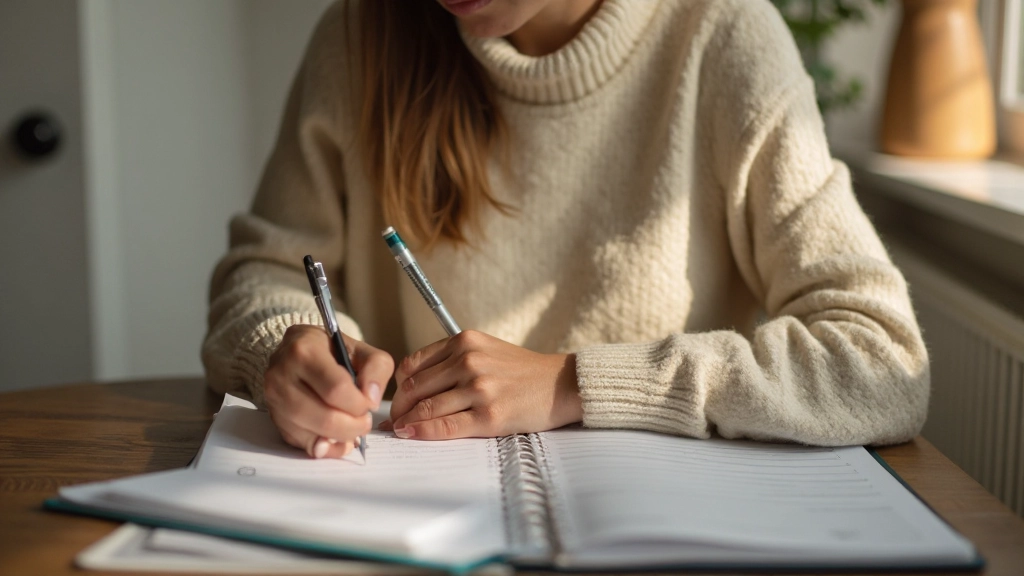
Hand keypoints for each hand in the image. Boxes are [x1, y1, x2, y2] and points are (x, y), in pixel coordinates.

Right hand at [264, 324, 393, 457]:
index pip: (336, 389)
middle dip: (353, 426)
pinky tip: (337, 438)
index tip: (368, 404)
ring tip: (352, 428)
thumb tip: (371, 401)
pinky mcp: (274, 418)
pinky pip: (302, 443)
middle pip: (324, 417)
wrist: (296, 350)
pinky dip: (325, 447)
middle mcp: (282, 375)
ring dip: (340, 438)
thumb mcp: (361, 349)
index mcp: (305, 351)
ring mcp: (274, 399)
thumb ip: (376, 370)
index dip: (359, 404)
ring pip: (311, 434)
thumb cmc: (331, 350)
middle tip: (364, 422)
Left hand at [383, 330, 581, 439]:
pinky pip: (446, 426)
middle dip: (398, 407)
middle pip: (415, 387)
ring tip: (398, 431)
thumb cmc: (522, 371)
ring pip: (427, 408)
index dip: (398, 386)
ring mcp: (480, 388)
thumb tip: (412, 386)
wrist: (561, 384)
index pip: (414, 364)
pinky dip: (423, 432)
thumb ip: (452, 360)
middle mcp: (469, 361)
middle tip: (390, 421)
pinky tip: (412, 435)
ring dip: (406, 422)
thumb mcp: (486, 350)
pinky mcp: (490, 415)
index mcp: (465, 341)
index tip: (396, 400)